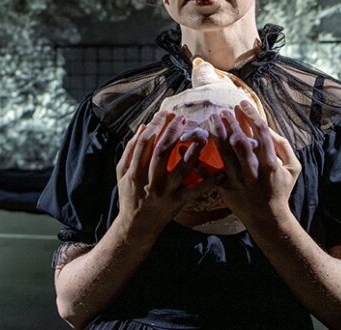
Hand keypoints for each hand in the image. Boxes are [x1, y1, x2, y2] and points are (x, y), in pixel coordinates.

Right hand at [115, 110, 214, 239]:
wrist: (136, 225)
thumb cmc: (129, 195)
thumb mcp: (122, 172)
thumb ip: (130, 150)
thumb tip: (143, 127)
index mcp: (134, 172)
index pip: (144, 143)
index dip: (155, 126)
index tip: (165, 114)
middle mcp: (150, 181)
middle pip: (162, 152)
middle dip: (172, 133)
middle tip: (183, 119)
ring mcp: (165, 192)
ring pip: (180, 170)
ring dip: (192, 153)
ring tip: (202, 137)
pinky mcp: (177, 203)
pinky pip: (194, 192)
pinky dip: (207, 183)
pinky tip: (218, 172)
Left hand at [210, 101, 301, 228]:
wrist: (268, 218)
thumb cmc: (281, 189)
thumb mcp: (293, 168)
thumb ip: (283, 147)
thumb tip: (268, 128)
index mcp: (271, 163)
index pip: (261, 133)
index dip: (251, 115)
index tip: (242, 103)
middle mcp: (254, 171)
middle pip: (240, 141)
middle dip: (231, 123)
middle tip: (223, 110)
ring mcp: (238, 180)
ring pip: (225, 153)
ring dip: (217, 134)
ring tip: (212, 119)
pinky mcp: (225, 188)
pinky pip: (210, 173)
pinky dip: (200, 160)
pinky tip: (194, 144)